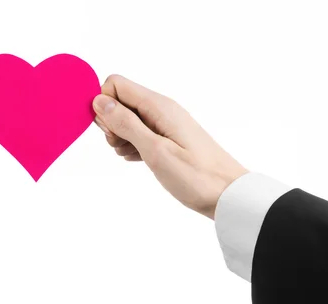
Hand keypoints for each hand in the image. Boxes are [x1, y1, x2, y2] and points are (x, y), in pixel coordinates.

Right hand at [92, 75, 248, 219]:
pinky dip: (134, 146)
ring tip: (136, 156)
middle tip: (124, 147)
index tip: (112, 133)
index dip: (104, 106)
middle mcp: (162, 109)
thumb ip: (126, 124)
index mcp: (159, 106)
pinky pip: (140, 134)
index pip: (116, 84)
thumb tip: (99, 100)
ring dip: (121, 138)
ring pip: (128, 120)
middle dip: (111, 124)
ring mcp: (166, 124)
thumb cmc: (196, 176)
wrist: (228, 195)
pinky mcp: (168, 139)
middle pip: (120, 101)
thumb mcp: (155, 151)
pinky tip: (141, 160)